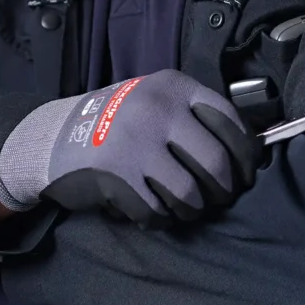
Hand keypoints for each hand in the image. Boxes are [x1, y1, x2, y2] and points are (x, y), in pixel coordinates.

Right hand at [0, 69, 261, 227]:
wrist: (56, 136)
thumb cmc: (120, 121)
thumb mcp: (156, 98)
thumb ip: (194, 114)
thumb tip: (248, 149)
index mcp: (173, 85)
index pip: (229, 119)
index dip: (246, 153)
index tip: (247, 172)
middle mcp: (157, 109)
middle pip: (215, 162)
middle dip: (224, 189)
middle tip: (220, 198)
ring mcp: (135, 142)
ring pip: (190, 193)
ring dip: (194, 209)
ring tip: (188, 207)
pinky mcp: (116, 176)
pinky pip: (157, 212)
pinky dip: (162, 218)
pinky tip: (155, 210)